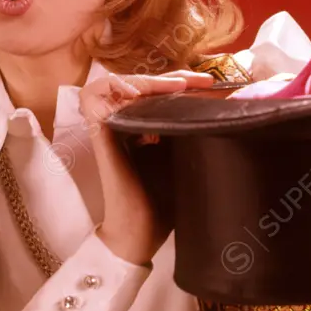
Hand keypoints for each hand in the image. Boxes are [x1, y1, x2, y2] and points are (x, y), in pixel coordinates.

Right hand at [78, 70, 214, 265]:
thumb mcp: (181, 157)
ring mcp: (107, 127)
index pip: (152, 91)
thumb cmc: (163, 201)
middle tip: (200, 81)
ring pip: (112, 83)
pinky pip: (94, 100)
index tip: (209, 84)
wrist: (140, 234)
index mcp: (139, 127)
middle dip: (170, 77)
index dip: (177, 81)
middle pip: (138, 83)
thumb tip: (217, 106)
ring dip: (142, 80)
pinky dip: (113, 88)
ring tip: (173, 87)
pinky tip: (138, 94)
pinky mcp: (100, 135)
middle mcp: (120, 123)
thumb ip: (186, 132)